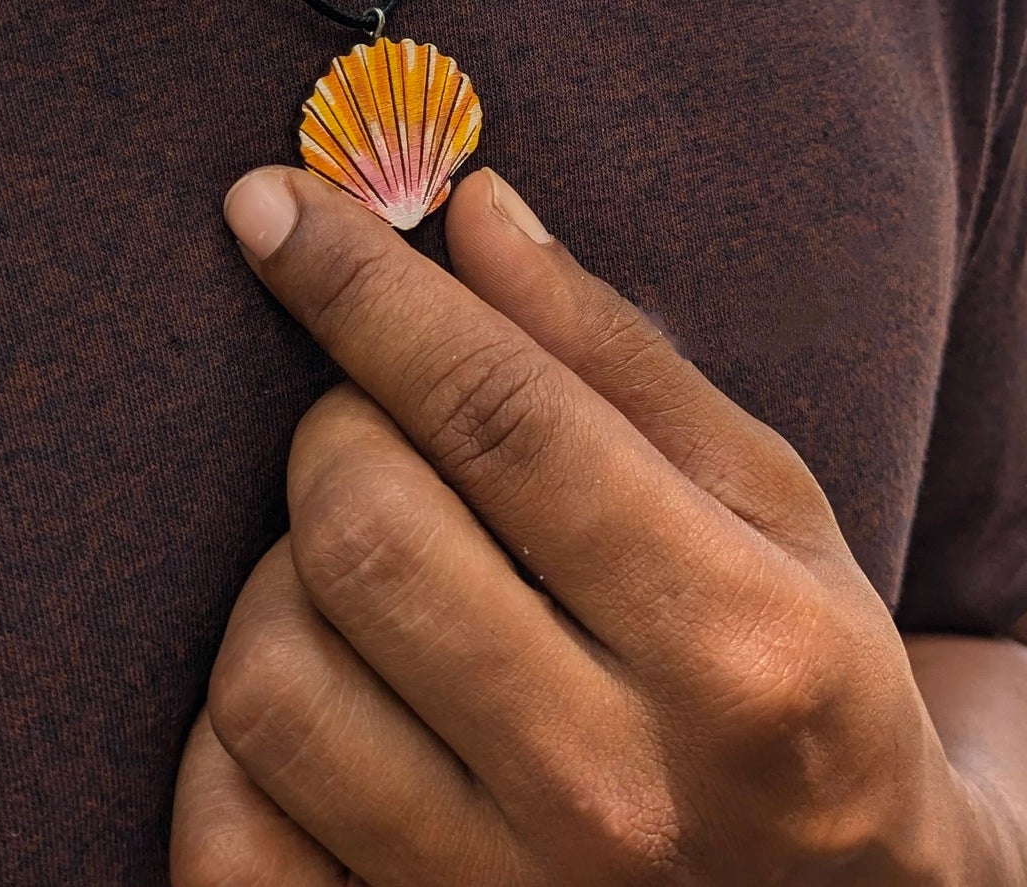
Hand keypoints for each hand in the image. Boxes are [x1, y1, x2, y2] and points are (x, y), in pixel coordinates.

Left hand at [172, 166, 995, 886]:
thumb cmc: (802, 678)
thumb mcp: (769, 506)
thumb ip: (618, 356)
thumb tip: (472, 212)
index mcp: (739, 647)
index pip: (501, 415)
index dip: (365, 285)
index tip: (272, 202)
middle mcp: (621, 795)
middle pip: (363, 526)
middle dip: (338, 427)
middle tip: (381, 427)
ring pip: (270, 670)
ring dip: (287, 572)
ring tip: (369, 569)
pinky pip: (223, 826)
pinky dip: (233, 731)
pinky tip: (324, 683)